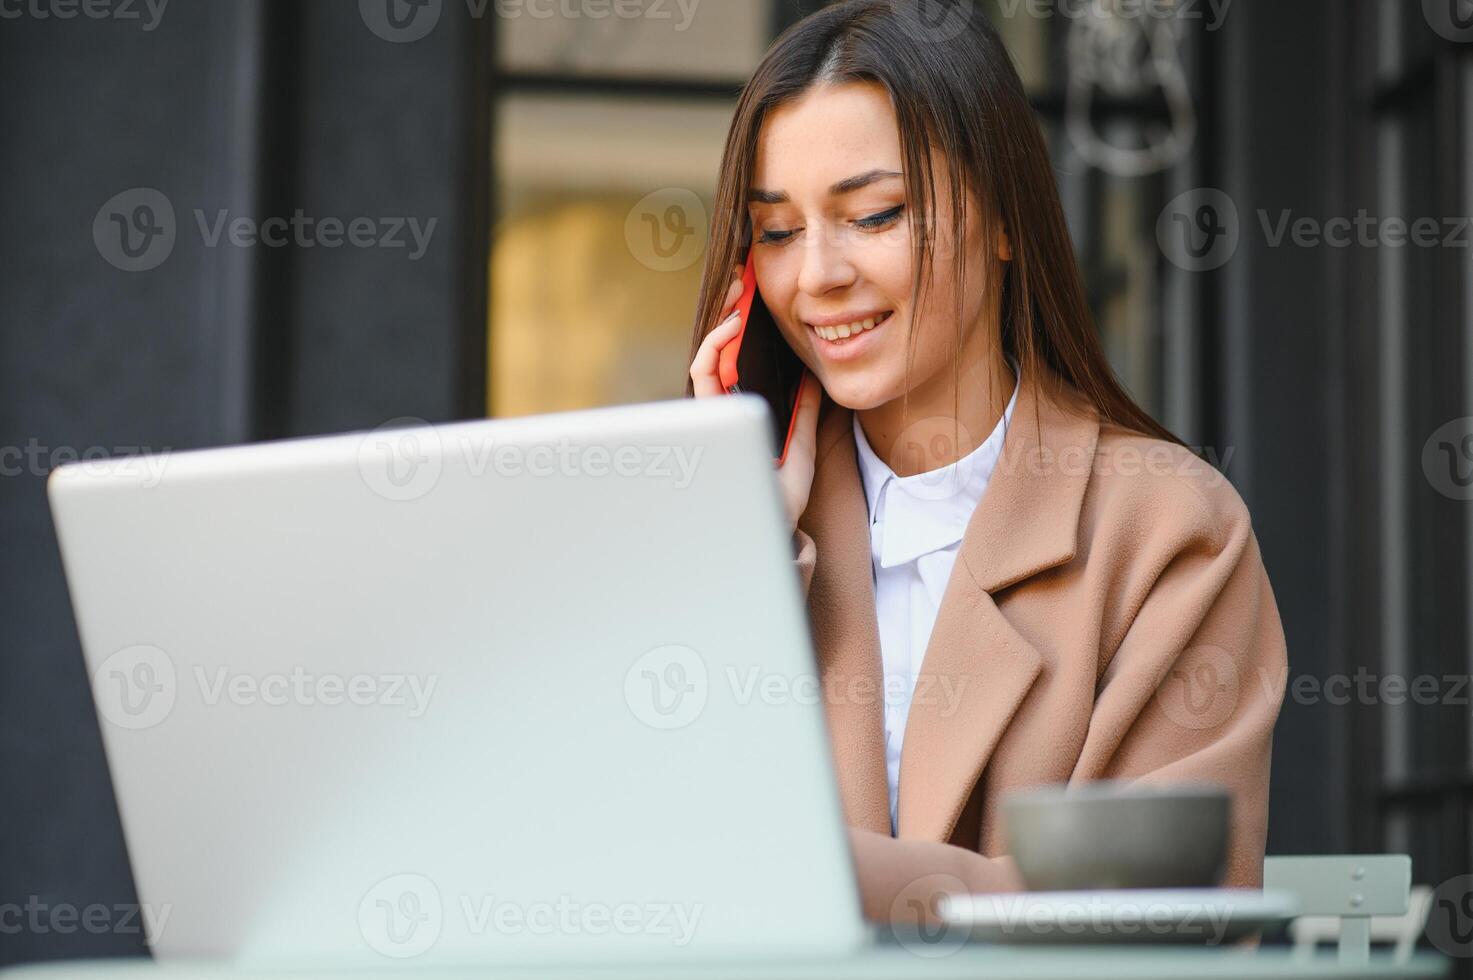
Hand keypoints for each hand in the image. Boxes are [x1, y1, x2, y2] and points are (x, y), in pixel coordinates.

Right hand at [689, 265, 822, 534]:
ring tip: (739, 295)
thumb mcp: (803, 445)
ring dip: (722, 322)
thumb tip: (814, 378)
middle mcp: (724, 413)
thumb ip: (806, 412)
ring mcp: (712, 416)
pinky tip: (732, 326)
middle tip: (743, 284)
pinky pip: (703, 375)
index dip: (746, 332)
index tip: (759, 303)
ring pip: (710, 358)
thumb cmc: (783, 499)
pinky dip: (714, 346)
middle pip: (722, 355)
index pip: (740, 364)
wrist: (770, 531)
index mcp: (746, 416)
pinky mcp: (705, 420)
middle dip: (730, 317)